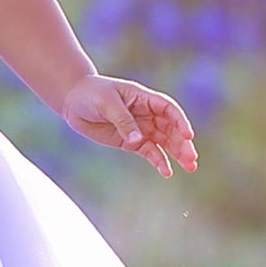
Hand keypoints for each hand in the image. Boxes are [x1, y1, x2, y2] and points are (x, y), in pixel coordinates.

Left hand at [61, 73, 198, 177]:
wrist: (73, 102)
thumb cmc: (90, 94)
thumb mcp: (107, 104)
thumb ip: (124, 122)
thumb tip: (138, 141)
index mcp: (143, 98)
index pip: (168, 109)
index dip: (180, 121)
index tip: (188, 135)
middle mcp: (146, 113)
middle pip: (170, 128)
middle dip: (182, 144)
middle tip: (192, 159)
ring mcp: (139, 128)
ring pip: (164, 142)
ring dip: (176, 154)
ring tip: (190, 167)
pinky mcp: (130, 142)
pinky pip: (149, 151)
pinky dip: (159, 161)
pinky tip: (167, 172)